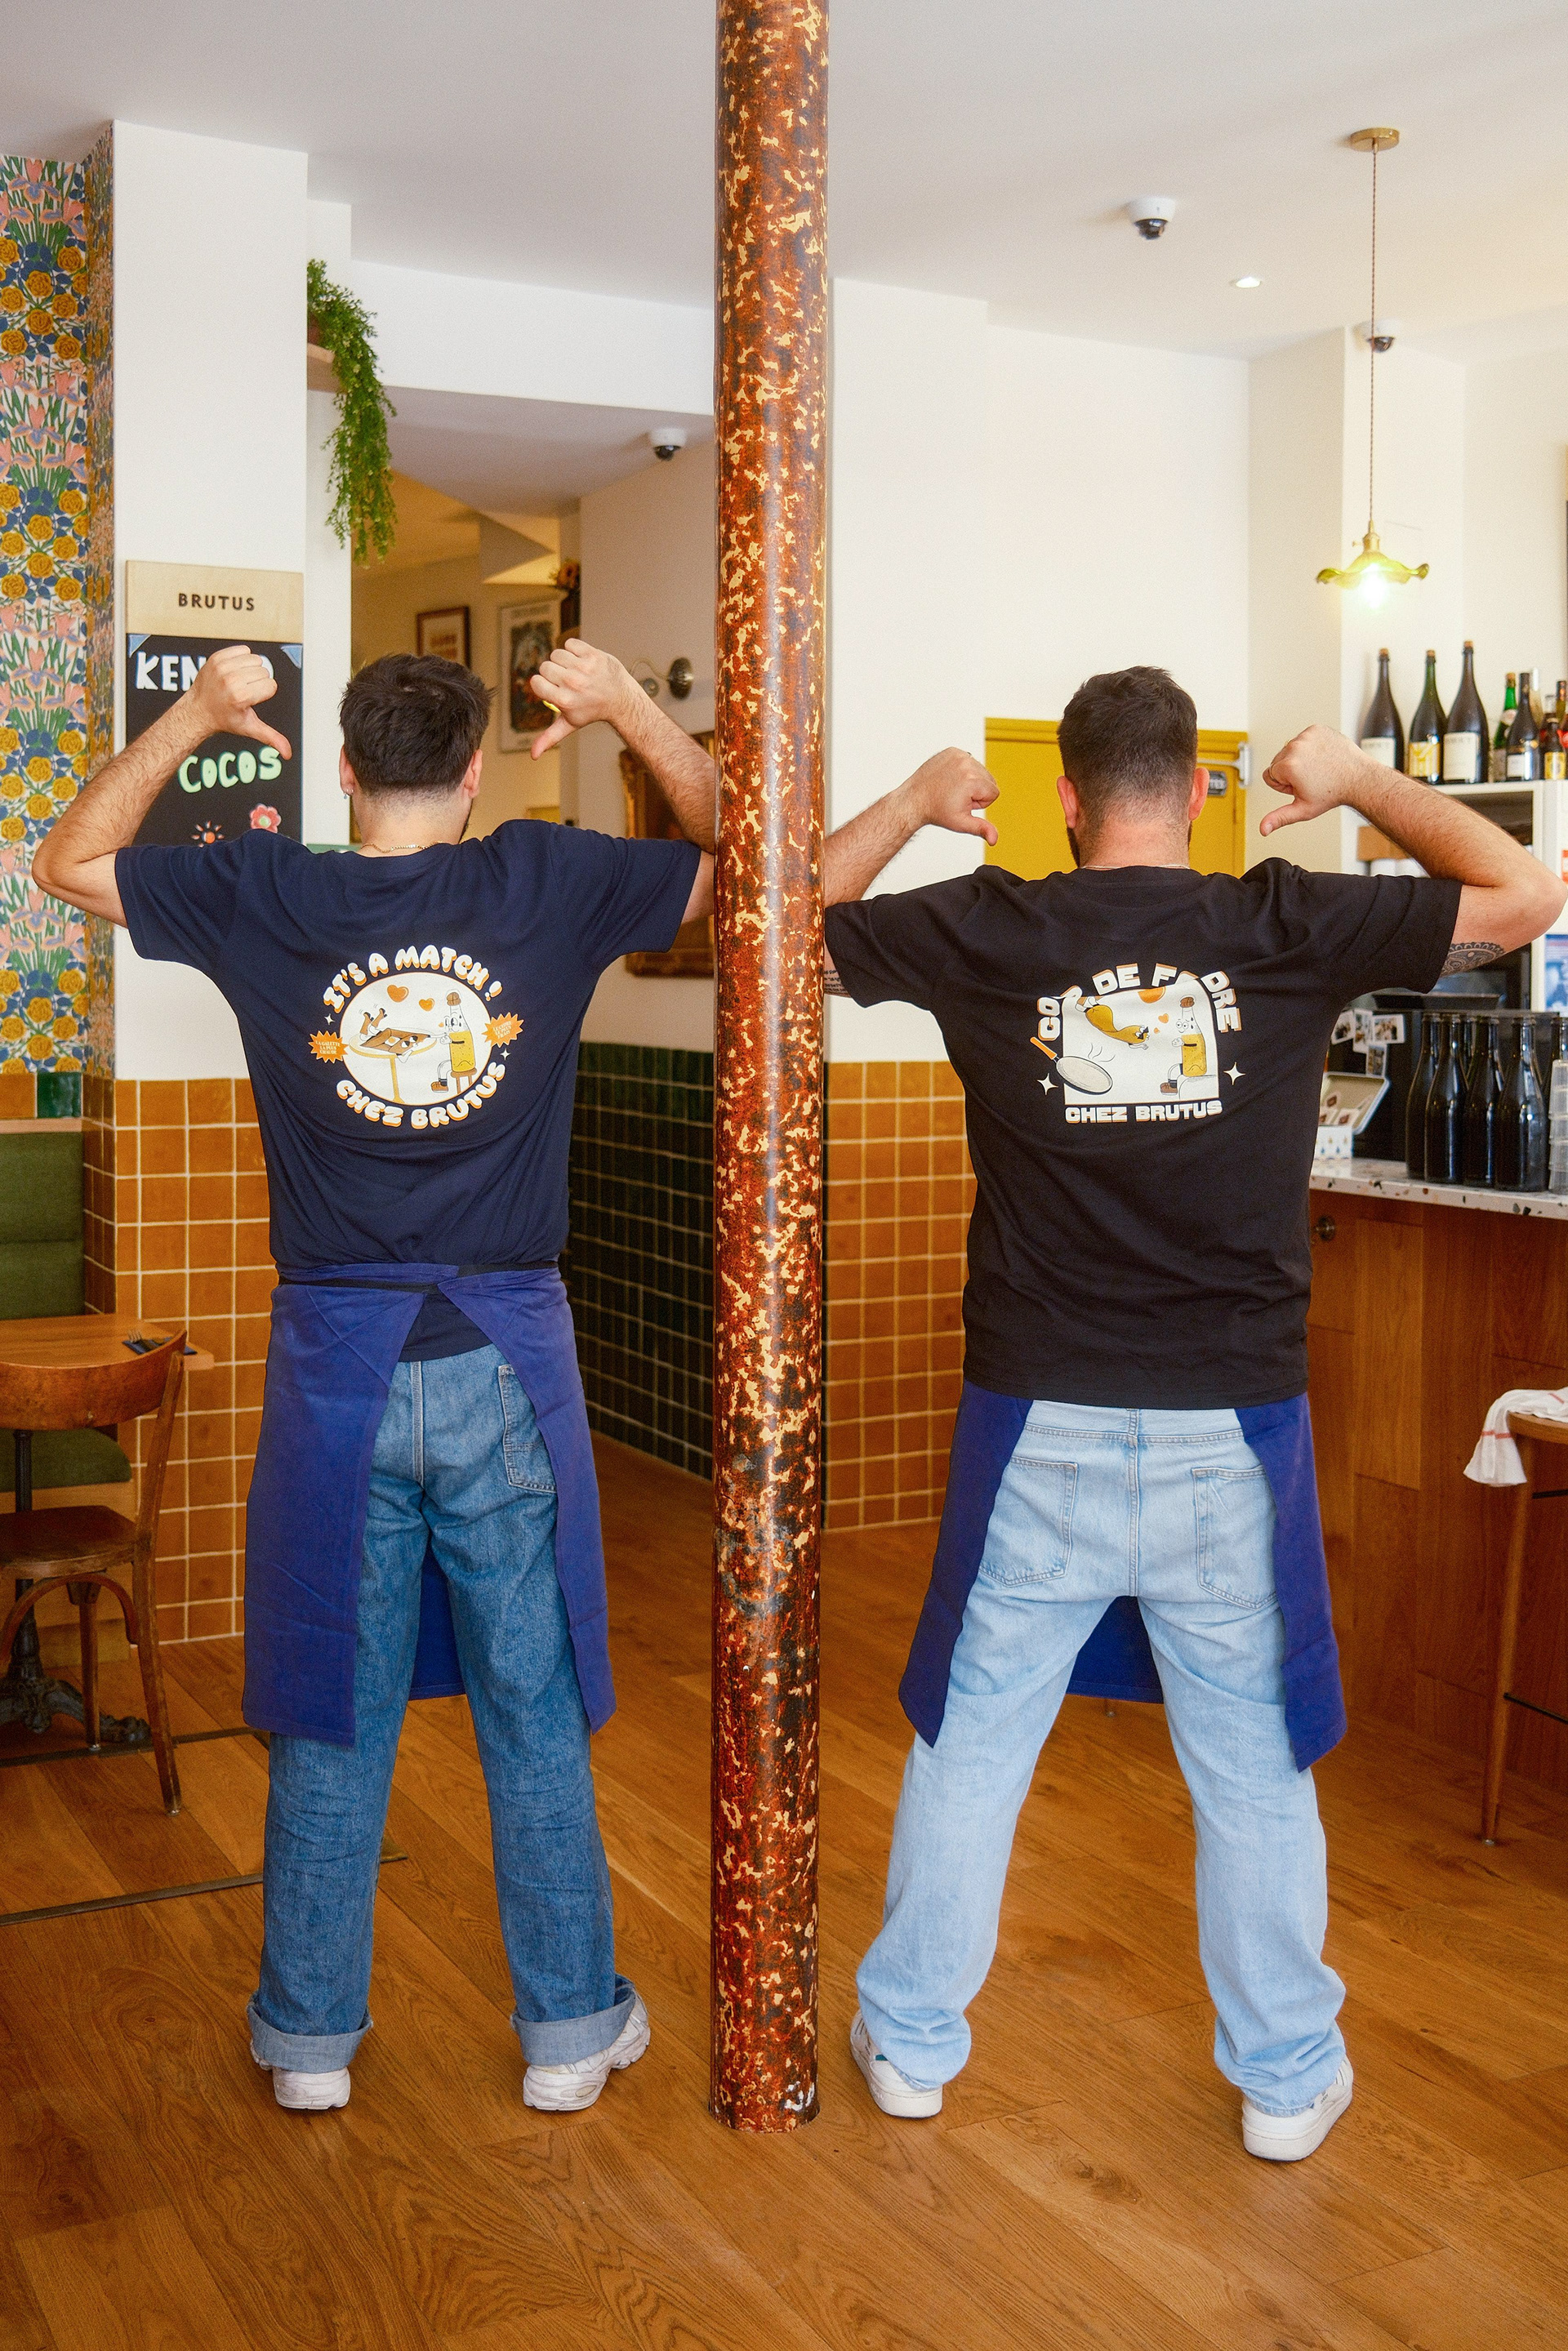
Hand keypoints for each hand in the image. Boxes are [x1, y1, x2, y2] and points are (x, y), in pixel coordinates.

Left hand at [186, 644, 290, 756]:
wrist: (198, 709)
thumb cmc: (225, 719)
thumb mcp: (249, 728)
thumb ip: (271, 737)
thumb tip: (288, 754)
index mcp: (240, 697)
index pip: (271, 686)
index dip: (264, 694)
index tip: (250, 700)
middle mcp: (230, 681)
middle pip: (264, 671)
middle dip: (257, 681)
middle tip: (243, 691)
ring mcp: (222, 667)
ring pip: (255, 659)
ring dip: (251, 669)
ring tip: (238, 681)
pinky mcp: (217, 657)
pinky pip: (243, 650)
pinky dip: (241, 658)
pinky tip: (233, 670)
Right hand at [526, 638, 637, 757]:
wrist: (620, 697)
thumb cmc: (592, 710)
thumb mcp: (571, 724)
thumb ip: (549, 737)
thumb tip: (532, 756)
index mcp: (564, 700)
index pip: (535, 682)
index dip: (543, 684)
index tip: (554, 689)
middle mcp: (573, 684)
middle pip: (545, 667)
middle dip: (553, 672)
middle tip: (568, 681)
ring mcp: (584, 668)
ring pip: (557, 654)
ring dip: (564, 660)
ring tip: (577, 671)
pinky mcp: (593, 654)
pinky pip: (570, 644)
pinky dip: (575, 650)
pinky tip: (583, 661)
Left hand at [901, 748, 999, 845]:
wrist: (914, 799)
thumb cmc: (936, 811)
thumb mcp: (961, 823)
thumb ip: (982, 829)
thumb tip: (994, 840)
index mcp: (972, 780)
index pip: (994, 792)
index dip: (980, 803)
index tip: (963, 803)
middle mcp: (966, 763)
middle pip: (990, 780)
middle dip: (977, 791)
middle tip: (957, 796)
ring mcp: (958, 755)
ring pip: (980, 770)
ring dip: (970, 781)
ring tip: (953, 788)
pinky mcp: (952, 751)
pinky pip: (969, 761)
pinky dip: (962, 770)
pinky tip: (950, 778)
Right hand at [1258, 725, 1373, 834]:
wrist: (1359, 778)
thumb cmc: (1333, 794)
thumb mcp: (1303, 809)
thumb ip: (1279, 818)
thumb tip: (1263, 829)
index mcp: (1288, 766)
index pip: (1269, 775)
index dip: (1283, 785)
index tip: (1301, 786)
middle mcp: (1295, 747)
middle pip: (1278, 761)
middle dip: (1290, 771)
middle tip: (1311, 778)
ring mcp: (1306, 736)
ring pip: (1290, 749)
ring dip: (1300, 759)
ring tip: (1317, 768)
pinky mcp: (1316, 729)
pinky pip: (1303, 739)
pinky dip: (1310, 747)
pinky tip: (1321, 757)